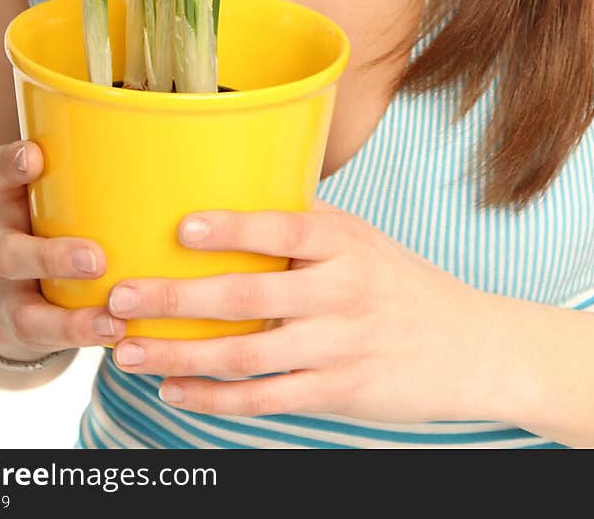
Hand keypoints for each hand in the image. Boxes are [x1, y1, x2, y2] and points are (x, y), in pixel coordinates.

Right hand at [0, 139, 126, 359]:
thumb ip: (99, 171)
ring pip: (27, 312)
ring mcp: (11, 295)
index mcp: (10, 203)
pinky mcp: (27, 331)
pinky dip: (86, 339)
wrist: (14, 289)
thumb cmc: (58, 220)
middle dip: (52, 256)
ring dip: (72, 320)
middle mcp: (4, 247)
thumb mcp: (59, 191)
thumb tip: (185, 139)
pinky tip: (122, 336)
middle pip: (8, 252)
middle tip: (96, 259)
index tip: (35, 155)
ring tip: (113, 320)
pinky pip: (50, 342)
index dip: (10, 165)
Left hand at [107, 203, 495, 421]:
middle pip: (247, 297)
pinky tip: (175, 391)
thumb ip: (306, 226)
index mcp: (344, 243)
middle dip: (175, 298)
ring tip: (129, 351)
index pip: (282, 228)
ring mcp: (338, 346)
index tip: (180, 228)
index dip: (231, 228)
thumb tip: (232, 193)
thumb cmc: (403, 285)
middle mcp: (340, 292)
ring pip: (246, 355)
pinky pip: (264, 400)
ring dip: (179, 355)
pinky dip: (213, 399)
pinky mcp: (337, 393)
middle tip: (121, 297)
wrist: (473, 347)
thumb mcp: (364, 240)